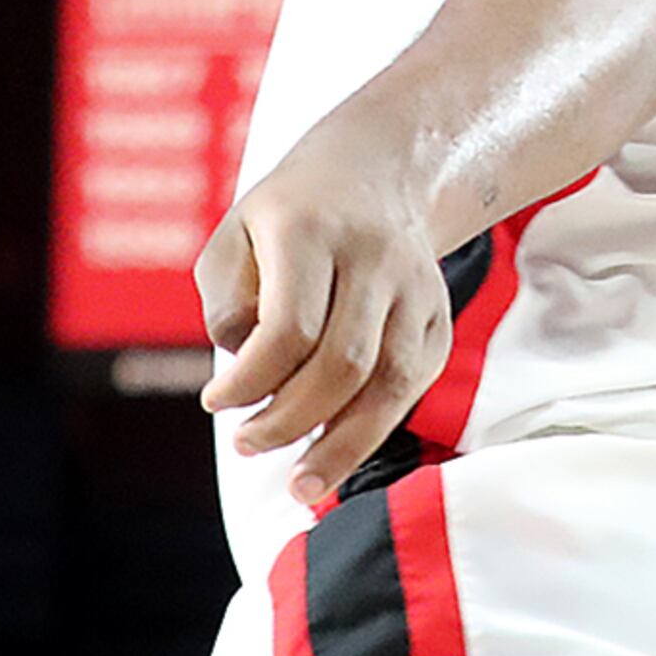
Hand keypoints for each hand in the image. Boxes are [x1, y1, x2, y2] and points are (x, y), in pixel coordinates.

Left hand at [199, 147, 458, 507]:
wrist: (376, 172)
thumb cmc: (286, 218)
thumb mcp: (232, 238)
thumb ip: (226, 304)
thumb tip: (246, 375)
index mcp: (313, 230)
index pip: (290, 328)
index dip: (249, 383)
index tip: (216, 401)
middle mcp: (377, 256)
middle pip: (344, 363)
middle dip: (290, 421)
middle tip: (248, 443)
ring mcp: (418, 285)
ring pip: (390, 382)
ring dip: (343, 444)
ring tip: (302, 483)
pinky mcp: (439, 314)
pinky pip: (412, 383)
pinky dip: (375, 426)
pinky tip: (337, 450)